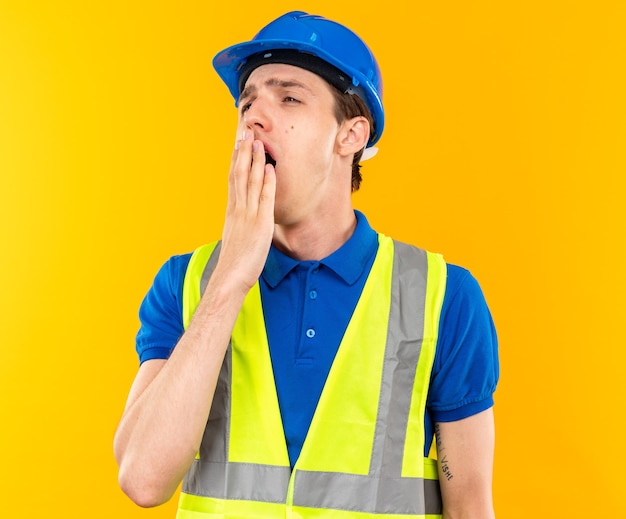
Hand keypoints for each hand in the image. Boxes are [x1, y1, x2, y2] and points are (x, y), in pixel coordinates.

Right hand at [214, 130, 275, 295]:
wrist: (230, 277)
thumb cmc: (235, 261)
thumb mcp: (236, 235)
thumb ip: (241, 222)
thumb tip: (244, 216)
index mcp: (232, 210)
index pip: (233, 178)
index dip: (235, 159)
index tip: (237, 143)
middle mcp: (238, 209)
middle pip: (239, 174)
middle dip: (243, 152)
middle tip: (246, 132)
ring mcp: (248, 215)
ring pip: (251, 182)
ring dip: (255, 161)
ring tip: (258, 142)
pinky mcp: (260, 224)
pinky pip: (264, 199)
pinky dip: (267, 182)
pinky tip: (270, 168)